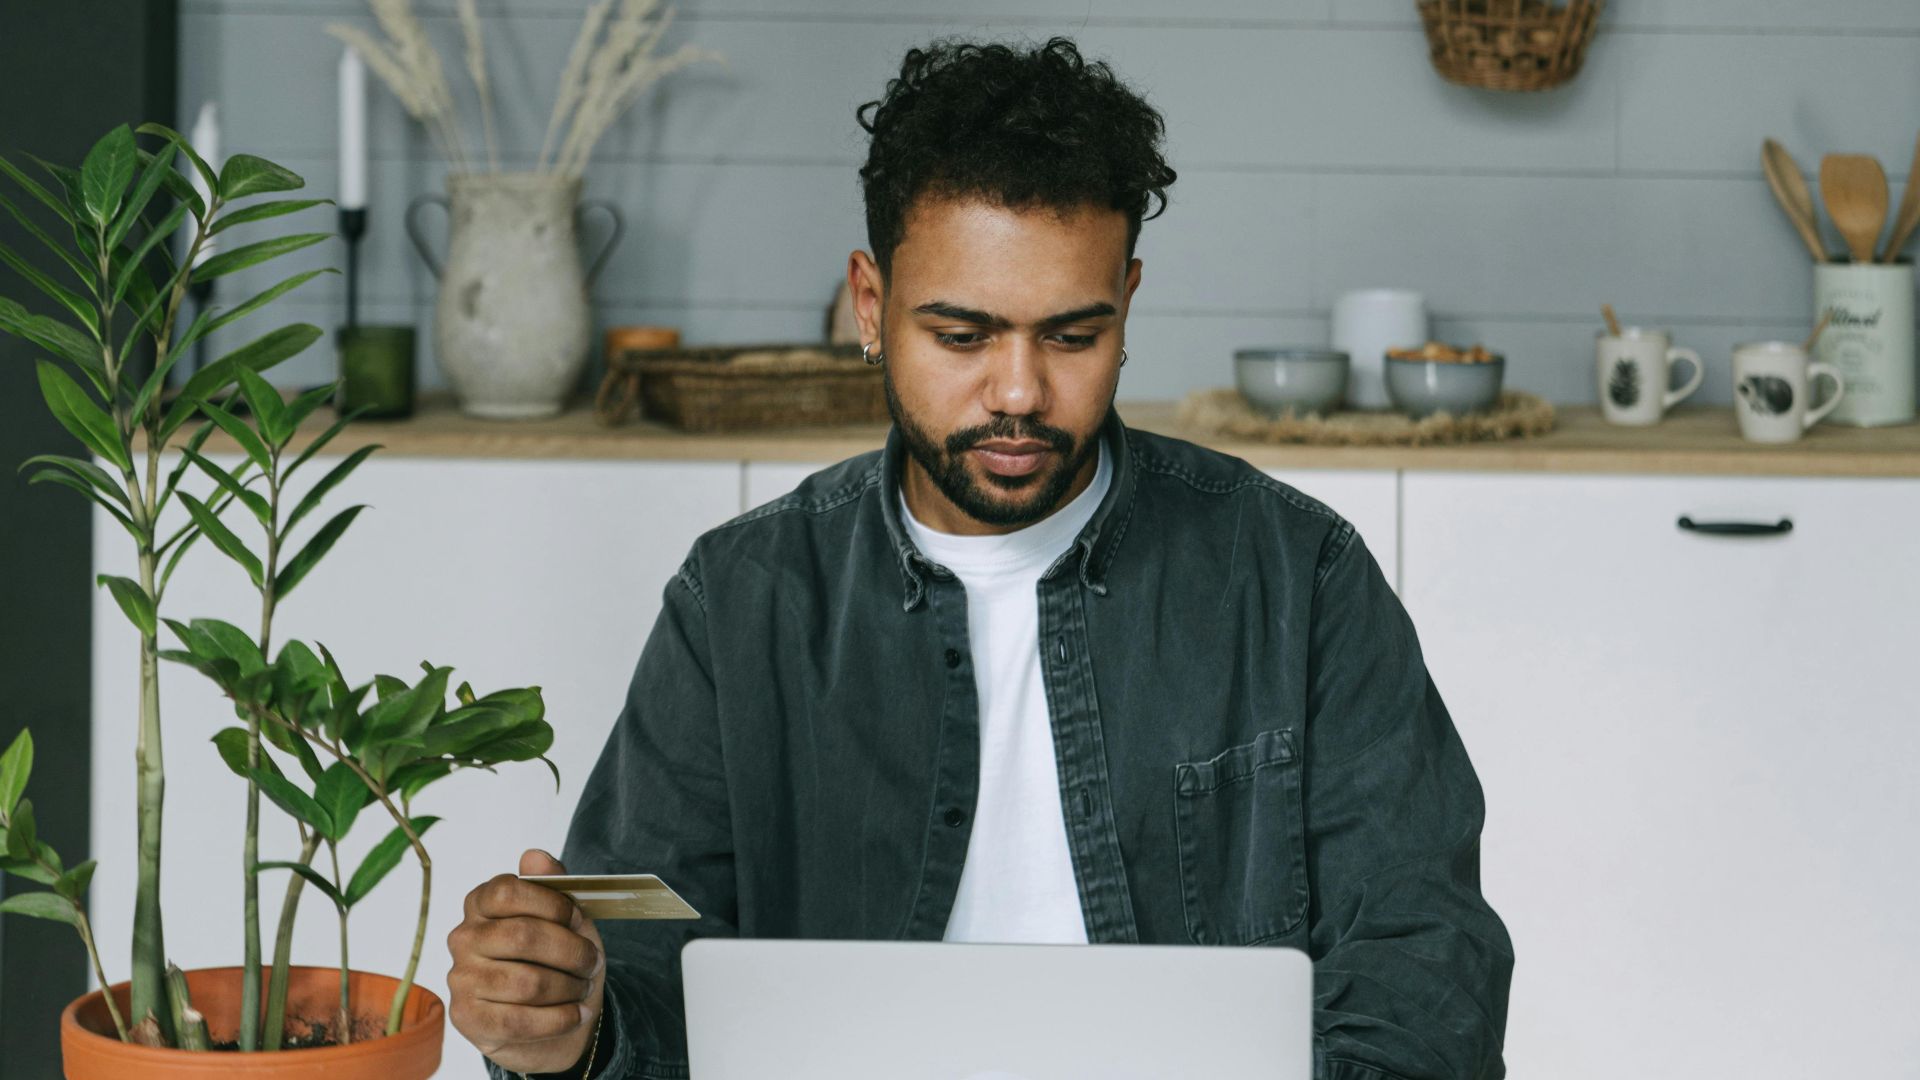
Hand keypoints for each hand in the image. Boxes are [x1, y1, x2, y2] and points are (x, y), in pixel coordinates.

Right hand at [448, 849, 605, 1074]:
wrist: (552, 1018)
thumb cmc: (557, 960)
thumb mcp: (566, 919)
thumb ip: (553, 885)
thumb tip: (534, 856)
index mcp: (482, 903)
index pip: (508, 892)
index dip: (551, 904)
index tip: (577, 918)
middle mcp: (463, 937)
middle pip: (522, 936)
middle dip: (572, 951)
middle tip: (592, 962)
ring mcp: (461, 978)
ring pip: (527, 983)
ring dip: (569, 988)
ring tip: (584, 988)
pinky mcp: (467, 1018)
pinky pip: (519, 1021)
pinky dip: (559, 1019)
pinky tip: (576, 1015)